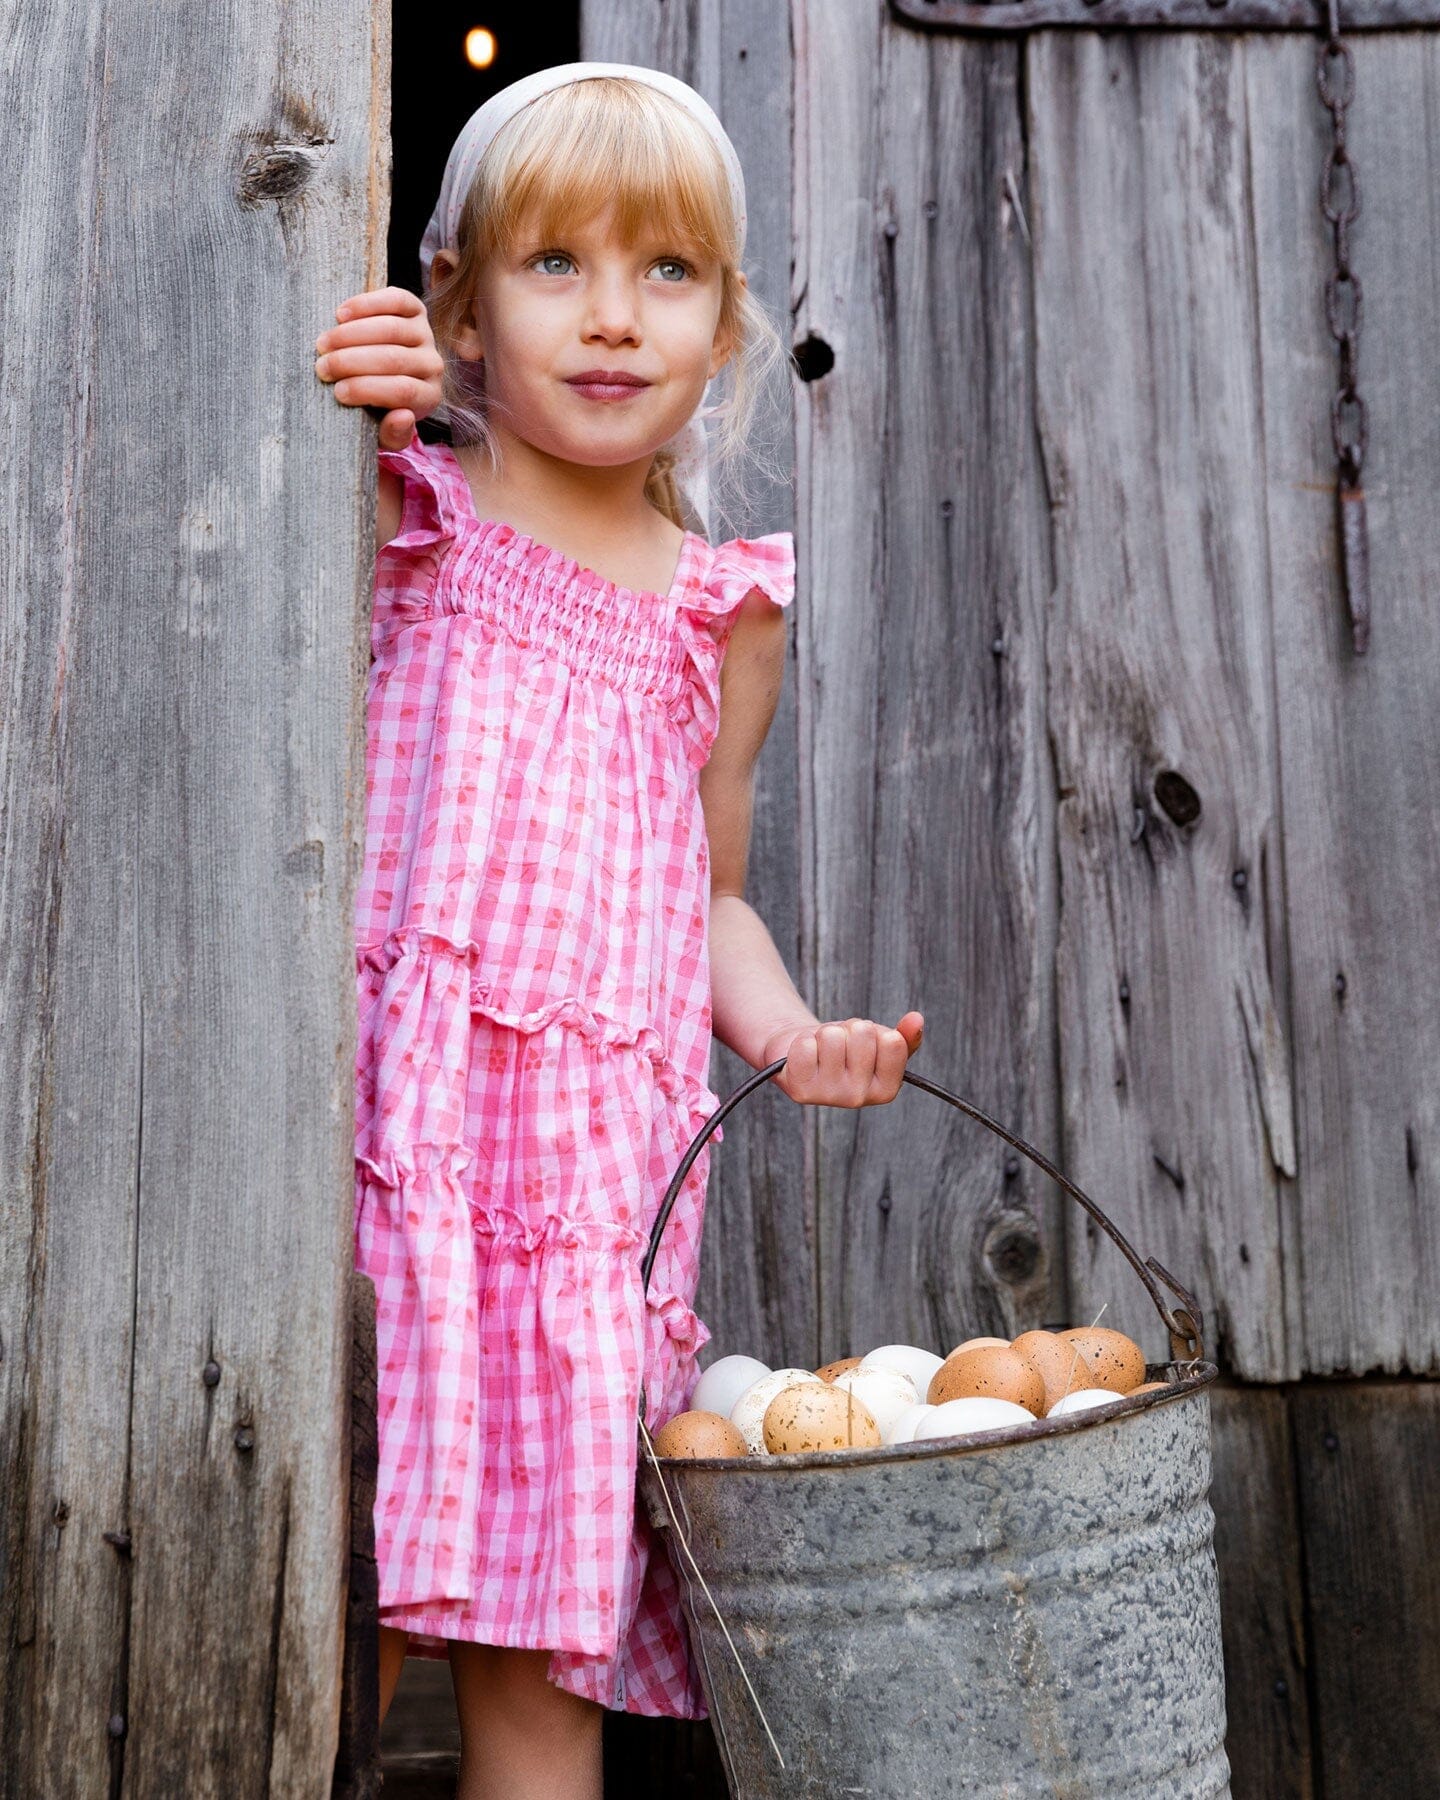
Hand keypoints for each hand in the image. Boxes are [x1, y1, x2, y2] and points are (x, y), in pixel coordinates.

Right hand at [314, 286, 444, 450]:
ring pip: (389, 329)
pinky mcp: (415, 309)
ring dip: (350, 335)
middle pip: (393, 359)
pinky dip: (365, 305)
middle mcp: (433, 364)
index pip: (401, 391)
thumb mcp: (385, 432)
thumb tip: (402, 416)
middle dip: (351, 362)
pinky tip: (340, 315)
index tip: (337, 392)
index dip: (367, 390)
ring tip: (323, 345)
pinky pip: (394, 300)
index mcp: (429, 397)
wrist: (386, 377)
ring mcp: (426, 334)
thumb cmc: (379, 408)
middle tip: (322, 368)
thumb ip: (393, 435)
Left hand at [761, 1012, 923, 1106]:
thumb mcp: (878, 1042)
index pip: (893, 1041)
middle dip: (849, 1029)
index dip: (877, 1032)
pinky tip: (805, 1056)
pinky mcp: (800, 1090)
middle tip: (841, 1044)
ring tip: (822, 1049)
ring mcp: (829, 1096)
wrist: (802, 1056)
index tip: (865, 1044)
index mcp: (885, 1090)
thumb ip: (904, 1036)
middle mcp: (859, 1098)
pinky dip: (803, 1042)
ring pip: (832, 1036)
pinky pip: (805, 1046)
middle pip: (862, 1034)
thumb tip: (917, 1019)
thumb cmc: (845, 1049)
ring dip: (825, 1033)